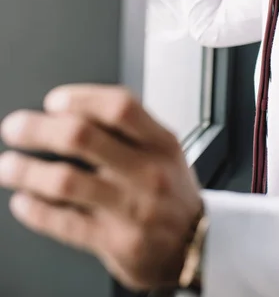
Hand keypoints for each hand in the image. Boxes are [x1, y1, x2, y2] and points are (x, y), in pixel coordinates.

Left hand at [0, 85, 202, 290]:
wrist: (196, 244)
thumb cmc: (170, 190)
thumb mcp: (164, 149)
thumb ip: (127, 128)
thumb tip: (70, 108)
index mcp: (161, 142)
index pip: (120, 107)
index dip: (81, 98)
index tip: (54, 101)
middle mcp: (148, 172)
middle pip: (83, 138)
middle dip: (38, 129)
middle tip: (15, 127)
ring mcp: (132, 209)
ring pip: (66, 181)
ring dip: (26, 171)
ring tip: (8, 166)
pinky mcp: (116, 242)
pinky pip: (64, 223)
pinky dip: (36, 210)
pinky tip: (23, 201)